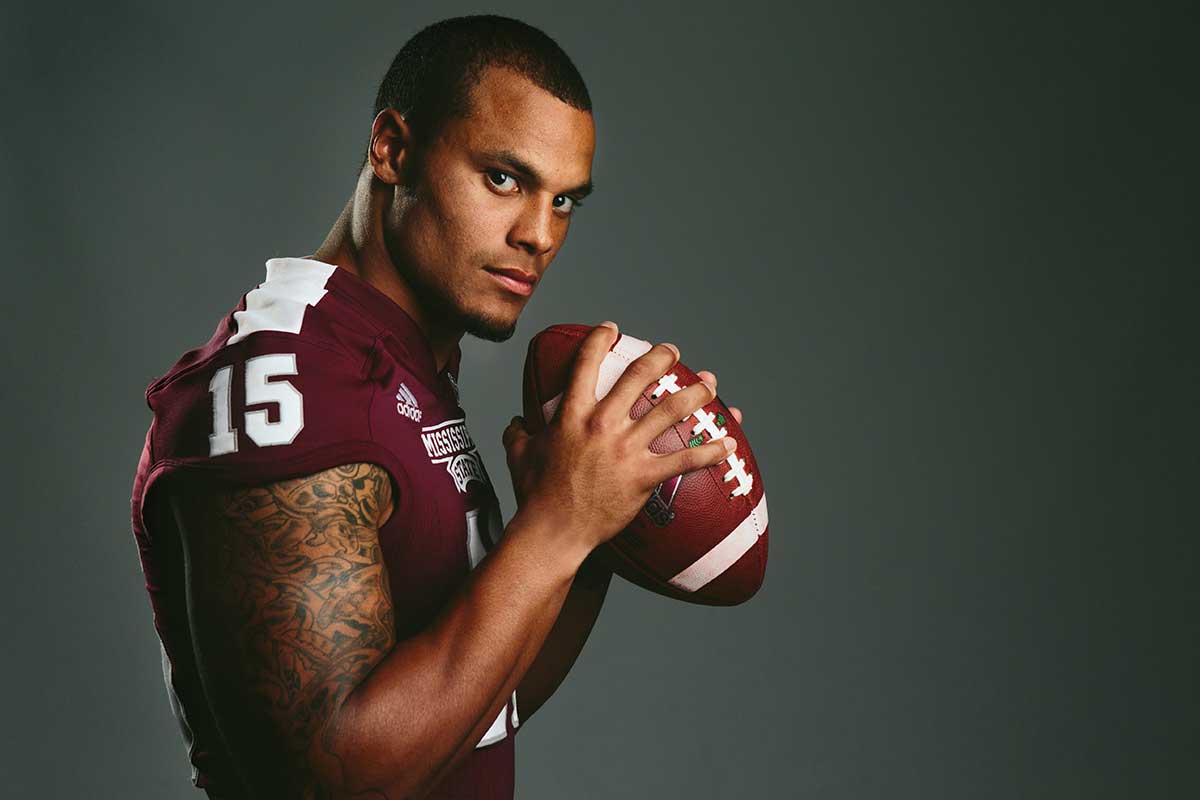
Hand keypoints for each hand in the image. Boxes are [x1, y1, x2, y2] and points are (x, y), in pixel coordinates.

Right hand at [503, 323, 737, 557]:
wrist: (552, 532)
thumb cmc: (534, 494)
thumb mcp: (518, 454)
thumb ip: (518, 432)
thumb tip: (515, 422)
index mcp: (572, 414)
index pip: (587, 364)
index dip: (601, 339)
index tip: (613, 329)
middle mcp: (602, 424)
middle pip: (640, 377)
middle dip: (661, 357)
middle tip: (673, 352)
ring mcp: (626, 449)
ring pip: (671, 410)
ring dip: (696, 394)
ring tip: (710, 385)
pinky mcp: (643, 476)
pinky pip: (685, 460)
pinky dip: (710, 451)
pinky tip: (729, 444)